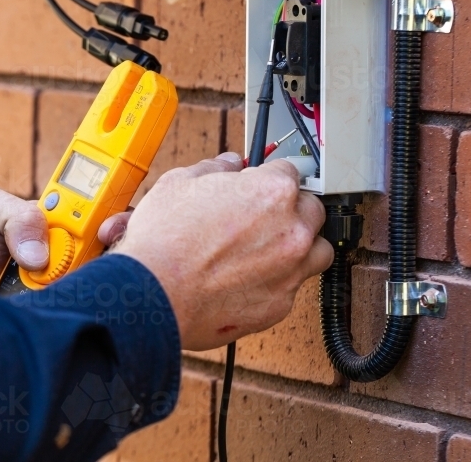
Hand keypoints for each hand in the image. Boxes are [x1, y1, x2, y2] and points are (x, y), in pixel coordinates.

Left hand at [0, 188, 126, 306]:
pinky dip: (78, 313)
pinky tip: (63, 312)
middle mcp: (77, 250)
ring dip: (91, 287)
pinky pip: (85, 314)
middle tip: (86, 262)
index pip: (109, 210)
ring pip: (107, 285)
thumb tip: (43, 255)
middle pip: (119, 249)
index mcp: (64, 217)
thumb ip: (16, 215)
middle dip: (113, 254)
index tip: (106, 230)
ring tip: (56, 289)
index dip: (121, 217)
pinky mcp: (64, 313)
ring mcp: (74, 284)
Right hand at [111, 153, 330, 350]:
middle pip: (312, 210)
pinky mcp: (280, 305)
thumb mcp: (180, 183)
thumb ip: (214, 168)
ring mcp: (290, 271)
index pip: (290, 172)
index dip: (269, 176)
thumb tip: (227, 164)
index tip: (260, 184)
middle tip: (263, 215)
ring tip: (271, 247)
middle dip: (290, 209)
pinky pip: (292, 287)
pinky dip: (277, 281)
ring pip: (317, 252)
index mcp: (273, 192)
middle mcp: (292, 231)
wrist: (153, 295)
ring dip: (301, 246)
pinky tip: (250, 278)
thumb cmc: (164, 241)